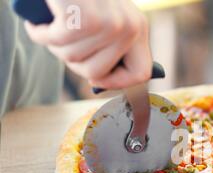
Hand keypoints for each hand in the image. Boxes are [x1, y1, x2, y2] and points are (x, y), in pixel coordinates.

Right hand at [25, 0, 151, 89]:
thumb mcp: (105, 16)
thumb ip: (111, 45)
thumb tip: (100, 81)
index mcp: (139, 28)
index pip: (141, 74)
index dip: (117, 83)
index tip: (96, 78)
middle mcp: (130, 28)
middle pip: (97, 73)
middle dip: (73, 62)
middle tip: (64, 42)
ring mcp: (110, 24)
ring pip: (73, 59)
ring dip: (54, 44)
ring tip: (53, 24)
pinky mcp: (85, 18)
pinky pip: (56, 42)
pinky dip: (40, 33)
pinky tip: (39, 22)